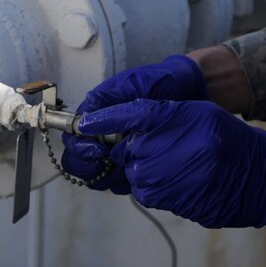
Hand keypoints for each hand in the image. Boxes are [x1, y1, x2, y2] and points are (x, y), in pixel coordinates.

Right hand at [61, 55, 206, 191]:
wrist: (192, 90)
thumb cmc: (160, 83)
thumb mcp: (132, 84)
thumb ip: (107, 100)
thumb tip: (82, 120)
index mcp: (97, 116)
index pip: (73, 138)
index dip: (79, 148)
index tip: (97, 149)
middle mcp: (103, 136)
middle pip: (79, 162)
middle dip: (88, 167)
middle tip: (107, 162)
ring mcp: (118, 152)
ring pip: (98, 176)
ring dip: (105, 177)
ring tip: (124, 168)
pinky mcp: (135, 165)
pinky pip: (120, 183)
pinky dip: (124, 183)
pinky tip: (138, 175)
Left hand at [77, 99, 265, 228]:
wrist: (262, 176)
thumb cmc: (231, 140)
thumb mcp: (199, 113)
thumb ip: (162, 115)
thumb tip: (126, 126)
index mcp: (179, 117)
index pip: (129, 114)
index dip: (103, 119)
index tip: (84, 123)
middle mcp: (172, 145)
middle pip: (127, 147)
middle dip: (129, 147)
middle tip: (148, 146)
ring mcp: (172, 175)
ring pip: (133, 172)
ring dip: (141, 168)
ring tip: (169, 163)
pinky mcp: (173, 200)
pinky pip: (145, 191)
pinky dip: (151, 185)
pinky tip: (174, 178)